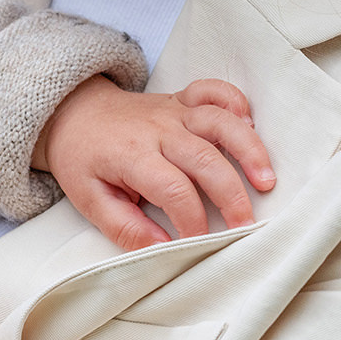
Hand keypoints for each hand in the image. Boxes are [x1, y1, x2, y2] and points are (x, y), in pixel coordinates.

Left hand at [32, 76, 274, 249]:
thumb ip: (124, 227)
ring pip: (219, 121)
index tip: (199, 243)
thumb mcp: (89, 198)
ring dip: (247, 149)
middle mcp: (158, 130)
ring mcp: (172, 111)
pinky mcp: (181, 99)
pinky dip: (235, 100)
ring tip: (267, 180)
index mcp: (132, 155)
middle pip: (204, 159)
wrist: (73, 112)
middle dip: (231, 196)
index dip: (192, 221)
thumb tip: (161, 249)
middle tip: (246, 226)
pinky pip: (213, 90)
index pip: (173, 190)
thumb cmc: (82, 158)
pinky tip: (251, 124)